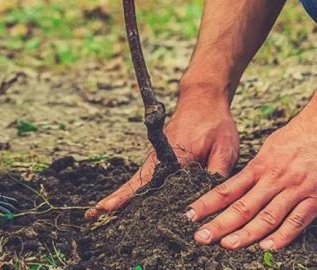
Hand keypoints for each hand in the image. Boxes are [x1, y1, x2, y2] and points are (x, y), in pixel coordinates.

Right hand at [87, 85, 239, 216]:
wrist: (204, 99)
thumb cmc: (215, 123)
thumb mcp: (224, 150)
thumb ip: (216, 176)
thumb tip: (210, 204)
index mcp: (172, 156)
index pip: (146, 181)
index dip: (127, 196)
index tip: (107, 207)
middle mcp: (159, 158)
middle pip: (135, 184)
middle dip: (115, 200)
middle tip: (92, 216)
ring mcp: (157, 159)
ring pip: (138, 182)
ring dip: (122, 197)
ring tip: (100, 214)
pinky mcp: (161, 160)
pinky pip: (146, 178)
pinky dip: (134, 191)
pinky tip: (129, 205)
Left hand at [186, 104, 316, 250]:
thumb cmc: (305, 130)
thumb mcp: (274, 145)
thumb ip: (261, 166)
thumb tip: (245, 181)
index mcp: (262, 164)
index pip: (229, 188)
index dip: (208, 203)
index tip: (190, 215)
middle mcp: (275, 177)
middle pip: (243, 205)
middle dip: (220, 224)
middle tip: (200, 237)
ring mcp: (296, 187)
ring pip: (267, 215)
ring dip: (246, 233)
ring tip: (228, 245)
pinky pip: (298, 220)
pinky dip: (283, 235)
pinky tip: (269, 247)